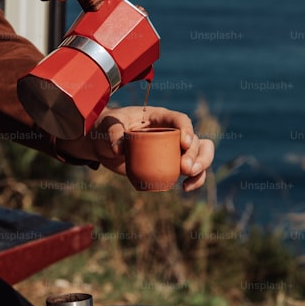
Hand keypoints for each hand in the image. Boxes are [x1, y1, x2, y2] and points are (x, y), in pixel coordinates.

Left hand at [58, 106, 215, 192]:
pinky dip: (194, 180)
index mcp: (160, 117)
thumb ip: (113, 133)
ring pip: (200, 154)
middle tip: (185, 168)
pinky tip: (185, 188)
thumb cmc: (106, 128)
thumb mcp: (107, 127)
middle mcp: (172, 131)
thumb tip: (120, 148)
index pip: (180, 119)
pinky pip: (191, 172)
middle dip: (196, 154)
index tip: (184, 143)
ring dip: (201, 166)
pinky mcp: (171, 164)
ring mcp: (174, 149)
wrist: (103, 145)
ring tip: (188, 177)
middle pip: (195, 139)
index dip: (187, 129)